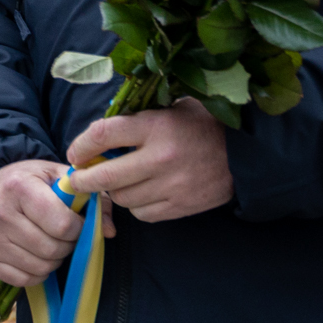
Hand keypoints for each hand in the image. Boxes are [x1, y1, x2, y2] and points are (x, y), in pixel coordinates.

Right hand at [0, 158, 106, 287]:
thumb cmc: (32, 182)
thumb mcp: (60, 178)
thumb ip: (91, 199)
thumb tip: (109, 231)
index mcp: (18, 186)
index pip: (62, 224)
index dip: (79, 228)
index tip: (77, 222)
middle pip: (52, 249)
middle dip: (67, 245)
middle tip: (64, 234)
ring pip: (40, 267)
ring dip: (54, 259)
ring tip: (50, 242)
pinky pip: (25, 280)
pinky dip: (37, 272)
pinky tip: (35, 254)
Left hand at [64, 99, 233, 223]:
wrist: (247, 151)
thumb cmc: (202, 124)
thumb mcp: (170, 108)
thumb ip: (136, 119)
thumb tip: (96, 136)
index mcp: (156, 126)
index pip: (102, 135)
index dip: (80, 146)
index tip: (74, 153)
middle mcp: (161, 157)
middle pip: (104, 176)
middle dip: (83, 179)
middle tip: (76, 179)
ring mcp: (172, 185)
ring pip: (122, 198)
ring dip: (114, 192)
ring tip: (118, 182)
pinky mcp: (182, 206)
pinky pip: (143, 214)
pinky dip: (137, 206)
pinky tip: (143, 194)